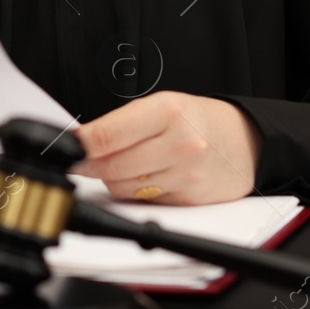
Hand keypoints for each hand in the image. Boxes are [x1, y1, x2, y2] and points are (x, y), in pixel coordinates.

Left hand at [71, 92, 262, 204]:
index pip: (107, 135)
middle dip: (89, 165)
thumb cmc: (198, 120)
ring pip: (123, 188)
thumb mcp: (162, 106)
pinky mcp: (189, 200)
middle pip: (110, 166)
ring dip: (113, 179)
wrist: (246, 141)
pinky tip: (149, 177)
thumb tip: (80, 144)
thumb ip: (122, 125)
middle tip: (84, 160)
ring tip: (128, 163)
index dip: (78, 146)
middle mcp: (180, 143)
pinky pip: (143, 202)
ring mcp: (186, 175)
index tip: (63, 148)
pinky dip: (136, 193)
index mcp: (168, 111)